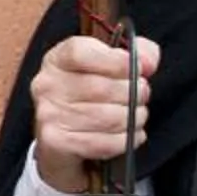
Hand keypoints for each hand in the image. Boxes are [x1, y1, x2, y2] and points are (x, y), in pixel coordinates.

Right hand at [30, 35, 160, 195]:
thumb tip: (148, 62)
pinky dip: (127, 139)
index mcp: (59, 59)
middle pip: (103, 88)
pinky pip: (106, 142)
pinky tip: (129, 133)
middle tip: (142, 95)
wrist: (64, 133)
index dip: (117, 61)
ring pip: (110, 118)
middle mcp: (48, 85)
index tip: (138, 68)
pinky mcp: (58, 142)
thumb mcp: (114, 62)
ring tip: (136, 114)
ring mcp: (50, 115)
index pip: (81, 53)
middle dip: (135, 93)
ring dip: (134, 117)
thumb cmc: (93, 91)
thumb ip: (139, 53)